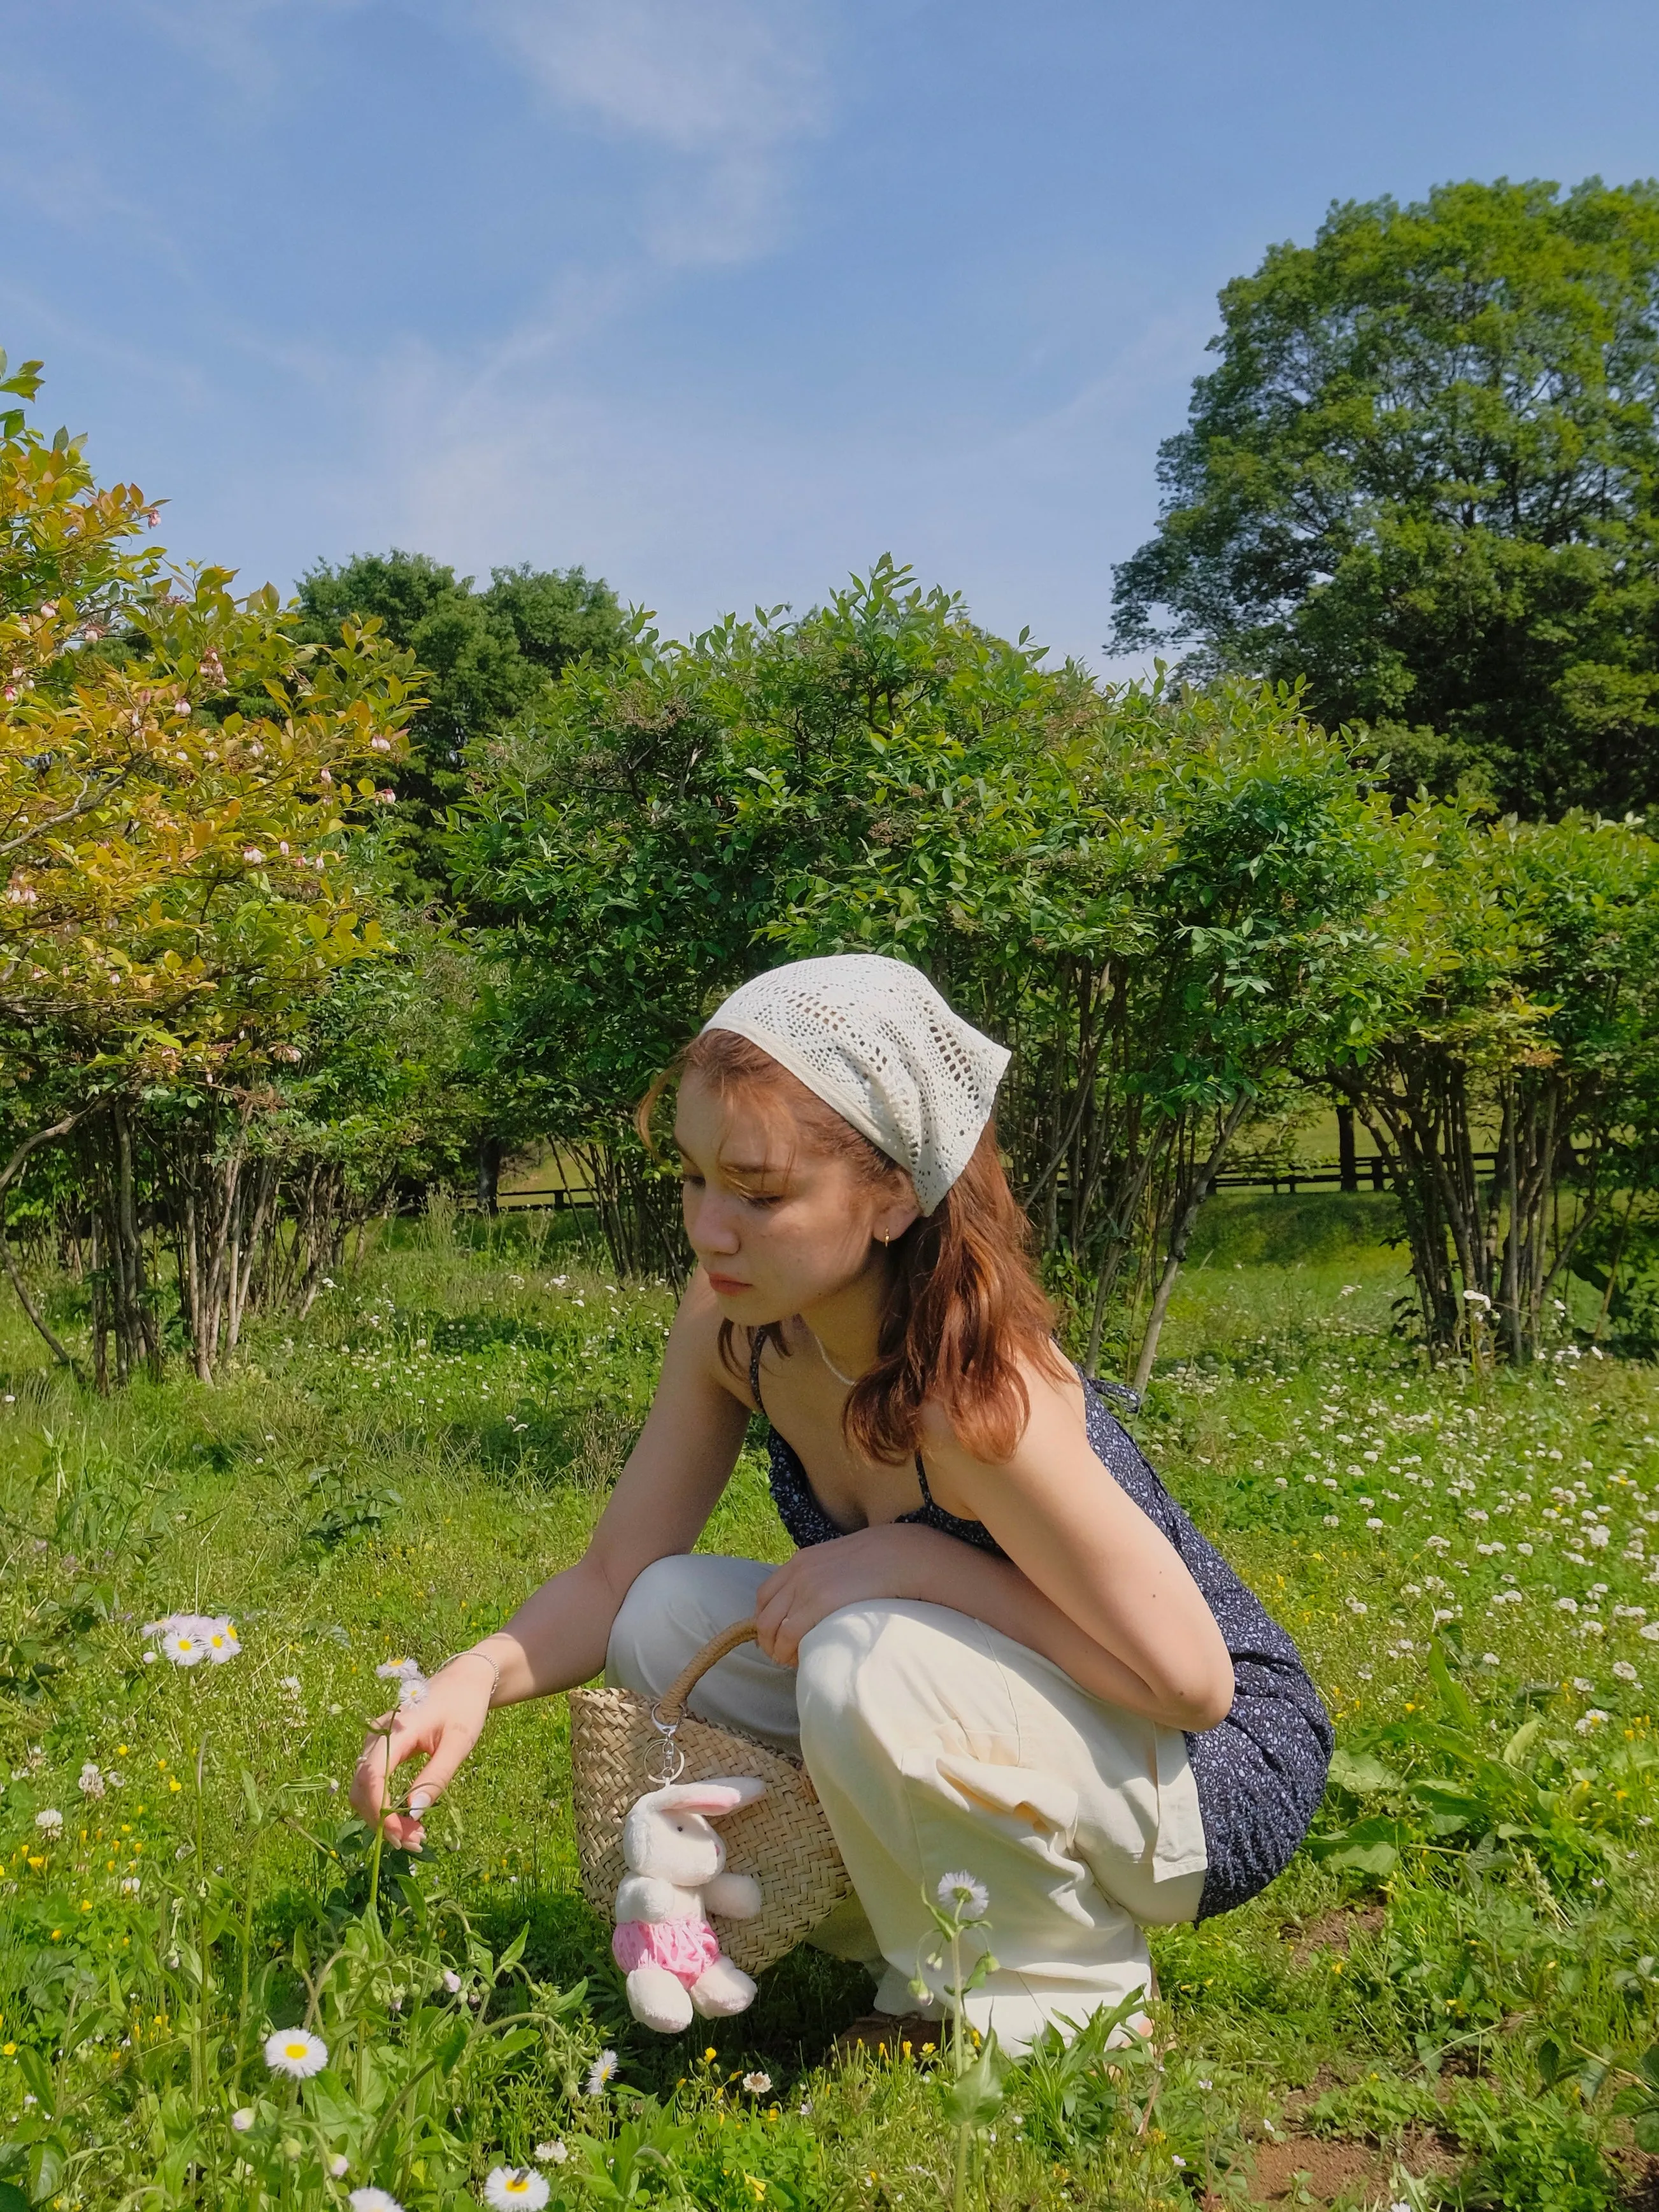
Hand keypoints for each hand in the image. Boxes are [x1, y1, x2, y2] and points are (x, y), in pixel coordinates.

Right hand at [347, 1654, 493, 1849]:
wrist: (464, 1681)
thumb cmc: (464, 1707)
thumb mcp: (459, 1742)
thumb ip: (436, 1776)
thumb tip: (414, 1814)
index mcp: (396, 1729)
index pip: (372, 1775)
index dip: (380, 1810)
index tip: (400, 1836)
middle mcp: (377, 1736)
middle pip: (362, 1787)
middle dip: (381, 1821)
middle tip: (414, 1844)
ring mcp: (375, 1743)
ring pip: (364, 1789)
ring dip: (381, 1818)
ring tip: (414, 1837)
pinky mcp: (380, 1751)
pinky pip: (373, 1783)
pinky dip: (384, 1807)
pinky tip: (407, 1820)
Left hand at [754, 1524, 937, 1665]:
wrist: (903, 1555)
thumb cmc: (879, 1562)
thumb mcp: (840, 1561)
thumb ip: (823, 1576)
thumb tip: (818, 1603)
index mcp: (801, 1561)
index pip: (765, 1595)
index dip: (766, 1621)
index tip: (777, 1638)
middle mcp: (797, 1573)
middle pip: (764, 1615)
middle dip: (768, 1641)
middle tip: (782, 1656)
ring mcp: (807, 1587)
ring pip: (772, 1628)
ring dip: (776, 1649)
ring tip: (791, 1661)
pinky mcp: (820, 1602)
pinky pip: (790, 1634)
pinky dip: (788, 1651)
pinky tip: (800, 1660)